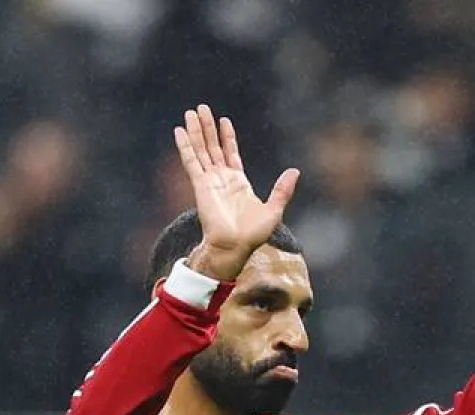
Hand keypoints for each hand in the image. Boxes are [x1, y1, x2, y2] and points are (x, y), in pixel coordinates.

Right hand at [172, 104, 299, 280]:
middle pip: (212, 147)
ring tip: (190, 112)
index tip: (223, 121)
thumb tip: (295, 171)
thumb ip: (282, 190)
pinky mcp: (200, 185)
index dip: (227, 137)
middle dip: (207, 128)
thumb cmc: (253, 235)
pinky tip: (179, 131)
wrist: (234, 246)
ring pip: (201, 150)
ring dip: (195, 131)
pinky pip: (191, 162)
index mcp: (238, 183)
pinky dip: (186, 146)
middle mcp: (221, 179)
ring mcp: (210, 181)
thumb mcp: (274, 210)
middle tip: (201, 108)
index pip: (231, 154)